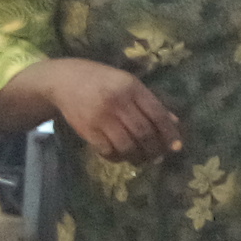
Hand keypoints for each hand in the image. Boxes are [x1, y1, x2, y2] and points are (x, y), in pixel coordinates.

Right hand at [44, 58, 184, 160]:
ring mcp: (102, 117)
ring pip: (127, 145)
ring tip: (140, 159)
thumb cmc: (101, 80)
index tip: (176, 147)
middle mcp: (118, 102)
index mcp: (132, 87)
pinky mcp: (88, 129)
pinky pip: (108, 151)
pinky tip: (121, 156)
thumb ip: (150, 102)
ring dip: (137, 157)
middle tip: (157, 156)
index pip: (157, 114)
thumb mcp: (127, 83)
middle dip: (154, 149)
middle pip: (144, 133)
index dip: (169, 133)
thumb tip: (174, 123)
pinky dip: (118, 158)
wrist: (63, 81)